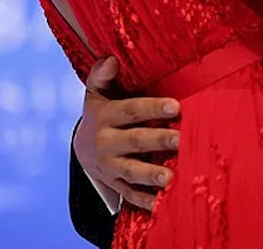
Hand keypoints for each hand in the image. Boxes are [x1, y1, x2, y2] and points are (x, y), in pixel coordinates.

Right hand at [74, 57, 180, 211]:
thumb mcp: (95, 93)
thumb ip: (101, 76)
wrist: (81, 148)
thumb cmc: (100, 113)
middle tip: (181, 139)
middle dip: (158, 140)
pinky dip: (144, 201)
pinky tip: (161, 204)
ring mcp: (109, 166)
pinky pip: (129, 194)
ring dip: (151, 174)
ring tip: (170, 177)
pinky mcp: (115, 184)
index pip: (130, 110)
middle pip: (134, 141)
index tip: (176, 106)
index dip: (152, 108)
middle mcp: (106, 143)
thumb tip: (111, 59)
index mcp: (104, 117)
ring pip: (131, 171)